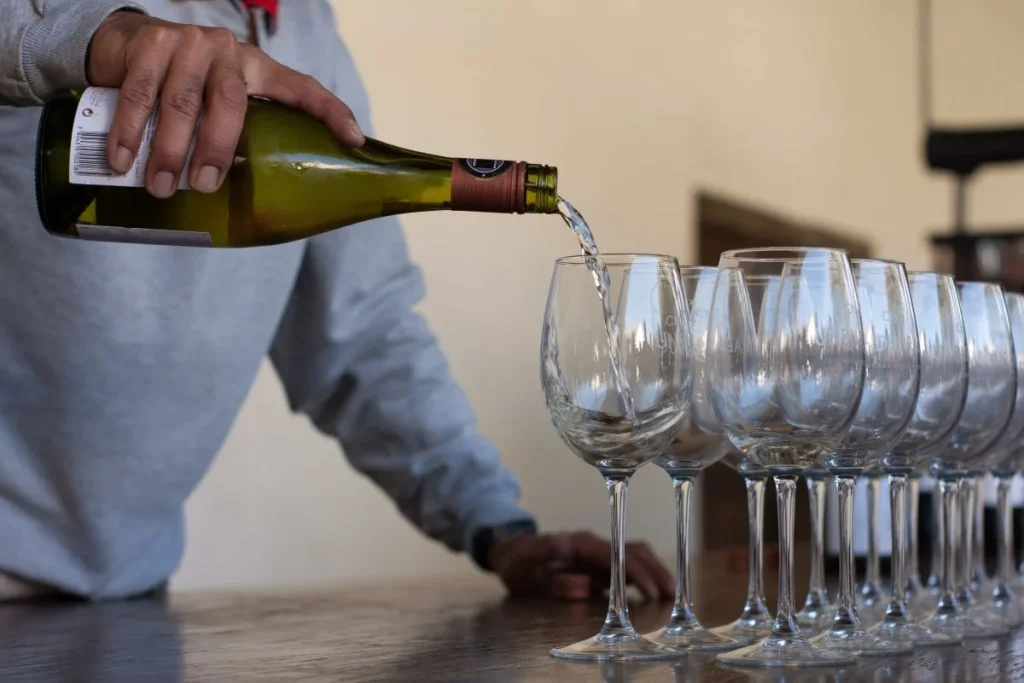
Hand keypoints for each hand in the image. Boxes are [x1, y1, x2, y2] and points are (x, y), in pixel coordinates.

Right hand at [86, 10, 365, 197]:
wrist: (128, 43)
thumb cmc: (185, 85)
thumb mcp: (218, 100)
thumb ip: (239, 131)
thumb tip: (262, 197)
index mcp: (257, 68)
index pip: (302, 88)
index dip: (331, 113)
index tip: (355, 141)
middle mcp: (228, 51)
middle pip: (230, 104)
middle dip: (216, 150)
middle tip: (202, 186)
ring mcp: (188, 43)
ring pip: (180, 103)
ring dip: (168, 150)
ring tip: (161, 187)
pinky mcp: (149, 43)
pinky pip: (140, 94)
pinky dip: (128, 132)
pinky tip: (122, 160)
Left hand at [488, 531, 673, 601]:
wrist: (513, 551)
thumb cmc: (518, 560)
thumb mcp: (524, 562)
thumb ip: (546, 560)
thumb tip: (572, 558)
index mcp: (577, 543)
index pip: (612, 554)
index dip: (632, 570)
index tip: (650, 589)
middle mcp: (593, 543)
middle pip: (631, 550)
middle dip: (653, 570)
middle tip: (672, 594)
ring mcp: (598, 551)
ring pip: (635, 554)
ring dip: (655, 570)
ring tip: (673, 593)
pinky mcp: (600, 561)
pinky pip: (628, 562)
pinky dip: (647, 573)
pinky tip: (659, 589)